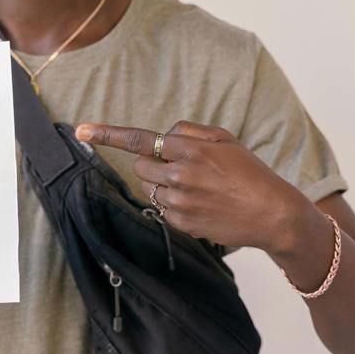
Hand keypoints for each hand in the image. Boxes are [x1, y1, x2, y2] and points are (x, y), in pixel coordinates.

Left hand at [74, 119, 308, 255]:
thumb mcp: (226, 140)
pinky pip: (161, 208)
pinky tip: (199, 203)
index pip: (140, 140)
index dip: (108, 134)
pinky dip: (172, 203)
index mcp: (190, 150)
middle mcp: (180, 176)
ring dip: (162, 184)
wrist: (272, 214)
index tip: (82, 129)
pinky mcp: (182, 223)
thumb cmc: (250, 173)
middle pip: (139, 166)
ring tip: (195, 187)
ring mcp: (179, 202)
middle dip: (151, 163)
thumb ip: (190, 132)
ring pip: (149, 188)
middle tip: (179, 167)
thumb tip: (164, 136)